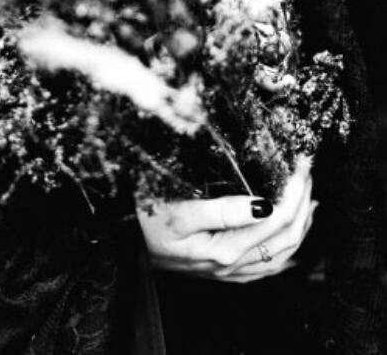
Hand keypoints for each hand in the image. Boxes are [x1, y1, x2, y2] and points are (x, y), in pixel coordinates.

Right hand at [138, 155, 315, 283]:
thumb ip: (220, 211)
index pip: (276, 217)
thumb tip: (263, 204)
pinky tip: (294, 230)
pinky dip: (290, 245)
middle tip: (307, 167)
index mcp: (223, 249)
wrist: (123, 247)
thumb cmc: (144, 222)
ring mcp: (231, 272)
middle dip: (302, 199)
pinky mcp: (226, 272)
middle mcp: (232, 265)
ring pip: (283, 252)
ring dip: (302, 222)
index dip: (294, 188)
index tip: (300, 160)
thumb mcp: (176, 211)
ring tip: (309, 193)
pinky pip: (270, 265)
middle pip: (286, 235)